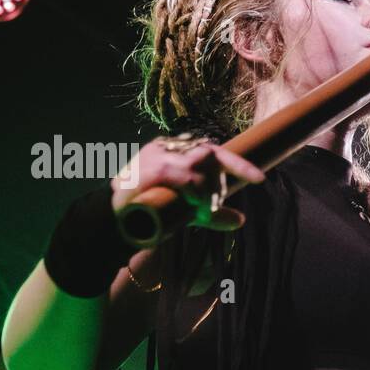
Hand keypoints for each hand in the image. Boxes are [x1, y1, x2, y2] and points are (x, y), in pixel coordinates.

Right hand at [110, 137, 265, 232]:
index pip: (212, 151)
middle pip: (209, 154)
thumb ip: (211, 213)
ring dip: (208, 191)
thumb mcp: (185, 212)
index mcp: (174, 153)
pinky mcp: (151, 169)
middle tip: (212, 206)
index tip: (259, 179)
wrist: (110, 220)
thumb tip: (240, 219)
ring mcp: (158, 156)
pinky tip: (196, 207)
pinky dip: (196, 193)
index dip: (238, 165)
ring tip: (201, 210)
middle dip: (219, 182)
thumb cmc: (147, 214)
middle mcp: (167, 149)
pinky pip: (186, 177)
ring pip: (200, 165)